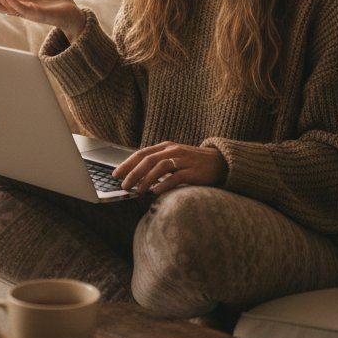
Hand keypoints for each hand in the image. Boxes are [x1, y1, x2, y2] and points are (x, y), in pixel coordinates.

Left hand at [112, 141, 227, 194]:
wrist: (221, 162)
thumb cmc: (194, 163)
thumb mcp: (174, 158)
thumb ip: (158, 162)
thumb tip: (137, 174)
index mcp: (166, 146)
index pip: (142, 153)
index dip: (127, 163)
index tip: (116, 174)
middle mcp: (173, 150)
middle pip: (148, 159)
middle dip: (133, 172)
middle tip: (123, 185)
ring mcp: (183, 160)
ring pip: (159, 167)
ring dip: (146, 179)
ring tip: (136, 191)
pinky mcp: (193, 171)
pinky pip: (175, 177)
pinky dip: (163, 184)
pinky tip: (155, 191)